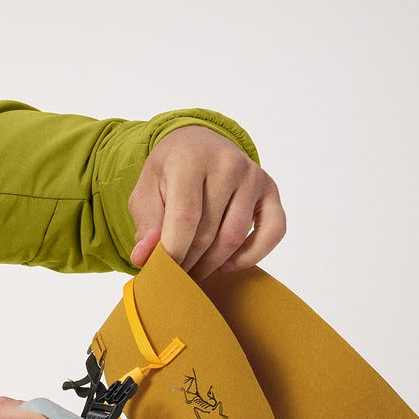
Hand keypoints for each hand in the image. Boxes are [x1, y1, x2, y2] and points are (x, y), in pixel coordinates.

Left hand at [128, 124, 285, 279]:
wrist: (198, 145)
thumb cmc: (169, 173)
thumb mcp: (145, 192)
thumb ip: (146, 225)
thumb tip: (145, 257)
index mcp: (191, 159)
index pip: (184, 217)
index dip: (172, 252)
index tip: (160, 270)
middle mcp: (227, 163)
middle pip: (207, 232)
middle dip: (187, 262)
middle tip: (173, 273)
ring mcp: (253, 175)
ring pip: (233, 238)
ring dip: (211, 264)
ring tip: (192, 269)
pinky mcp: (270, 190)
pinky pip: (273, 231)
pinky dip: (251, 256)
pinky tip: (226, 264)